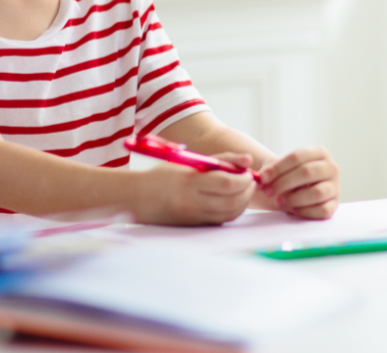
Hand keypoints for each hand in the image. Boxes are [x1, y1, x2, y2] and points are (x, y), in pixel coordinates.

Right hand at [132, 162, 254, 225]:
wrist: (137, 198)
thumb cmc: (163, 175)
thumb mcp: (189, 161)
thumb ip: (220, 159)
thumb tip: (248, 159)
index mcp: (189, 183)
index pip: (227, 184)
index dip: (244, 179)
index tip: (248, 172)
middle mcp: (192, 203)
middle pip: (232, 202)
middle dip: (247, 191)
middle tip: (250, 181)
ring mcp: (194, 218)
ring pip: (230, 214)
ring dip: (243, 202)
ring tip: (244, 189)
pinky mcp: (195, 226)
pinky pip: (221, 220)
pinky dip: (233, 211)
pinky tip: (233, 200)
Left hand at [258, 147, 339, 219]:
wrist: (298, 188)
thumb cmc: (288, 175)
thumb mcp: (279, 167)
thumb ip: (269, 170)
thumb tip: (259, 178)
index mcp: (319, 152)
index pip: (297, 156)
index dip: (278, 167)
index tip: (262, 177)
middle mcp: (331, 167)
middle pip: (307, 173)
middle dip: (283, 183)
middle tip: (267, 191)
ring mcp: (335, 187)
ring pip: (316, 192)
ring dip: (293, 198)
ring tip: (278, 201)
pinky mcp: (334, 205)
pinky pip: (321, 210)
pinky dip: (304, 211)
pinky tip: (292, 209)